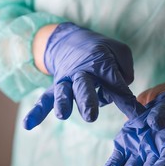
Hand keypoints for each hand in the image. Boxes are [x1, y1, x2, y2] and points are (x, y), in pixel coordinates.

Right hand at [23, 22, 143, 129]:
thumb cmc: (101, 50)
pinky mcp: (56, 87)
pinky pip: (45, 99)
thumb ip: (126, 70)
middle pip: (84, 86)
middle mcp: (81, 72)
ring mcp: (66, 80)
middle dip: (87, 101)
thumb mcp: (120, 51)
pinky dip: (36, 112)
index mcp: (100, 62)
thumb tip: (124, 93)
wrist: (70, 40)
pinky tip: (28, 125)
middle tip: (91, 116)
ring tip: (62, 115)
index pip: (115, 84)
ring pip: (63, 92)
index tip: (136, 116)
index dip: (126, 101)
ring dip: (63, 103)